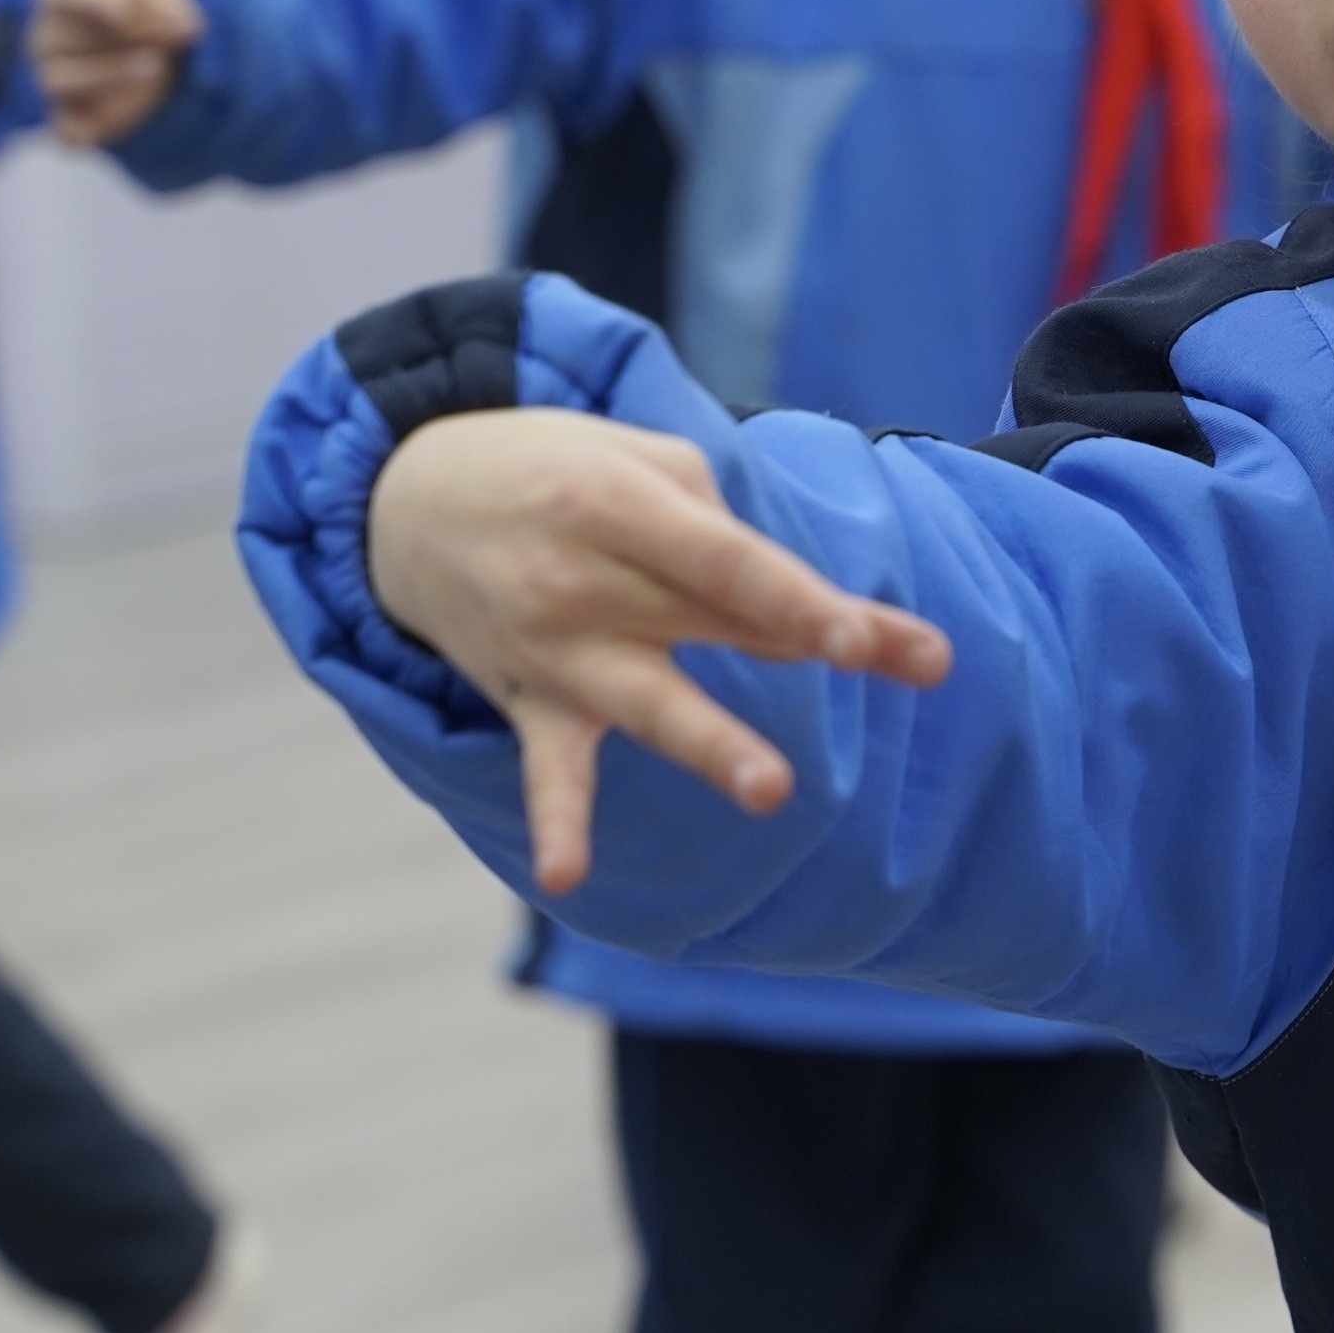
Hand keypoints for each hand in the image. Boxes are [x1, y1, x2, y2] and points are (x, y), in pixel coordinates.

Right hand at [31, 0, 204, 146]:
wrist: (151, 48)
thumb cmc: (145, 7)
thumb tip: (185, 28)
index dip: (97, 1)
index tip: (128, 11)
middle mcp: (47, 37)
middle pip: (65, 37)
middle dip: (120, 40)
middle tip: (162, 42)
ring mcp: (52, 78)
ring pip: (61, 82)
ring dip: (111, 77)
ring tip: (154, 67)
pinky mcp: (67, 117)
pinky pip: (67, 131)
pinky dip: (89, 132)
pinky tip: (119, 119)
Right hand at [367, 408, 952, 893]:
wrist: (405, 498)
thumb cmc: (552, 469)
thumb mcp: (631, 455)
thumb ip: (713, 520)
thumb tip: (789, 593)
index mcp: (620, 505)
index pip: (731, 560)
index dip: (802, 595)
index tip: (869, 632)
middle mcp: (586, 581)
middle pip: (726, 621)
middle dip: (826, 641)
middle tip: (928, 664)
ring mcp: (556, 651)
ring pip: (650, 703)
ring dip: (713, 745)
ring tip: (771, 789)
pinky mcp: (530, 706)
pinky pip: (548, 773)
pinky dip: (558, 824)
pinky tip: (568, 877)